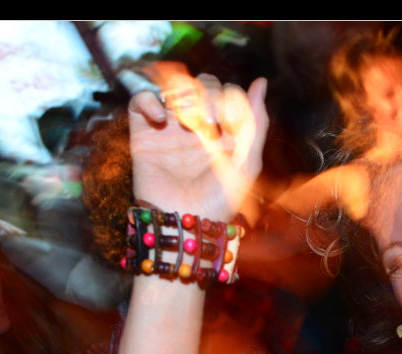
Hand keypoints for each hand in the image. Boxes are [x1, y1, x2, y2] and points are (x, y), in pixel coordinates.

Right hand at [129, 62, 267, 221]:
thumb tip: (261, 82)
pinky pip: (140, 101)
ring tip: (187, 122)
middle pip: (204, 85)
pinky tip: (160, 119)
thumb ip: (256, 123)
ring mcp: (171, 129)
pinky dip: (148, 101)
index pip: (230, 93)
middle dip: (209, 97)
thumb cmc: (219, 201)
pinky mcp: (144, 135)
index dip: (231, 100)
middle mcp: (199, 128)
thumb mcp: (247, 163)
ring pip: (175, 88)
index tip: (230, 126)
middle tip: (209, 126)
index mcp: (226, 134)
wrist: (183, 223)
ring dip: (184, 96)